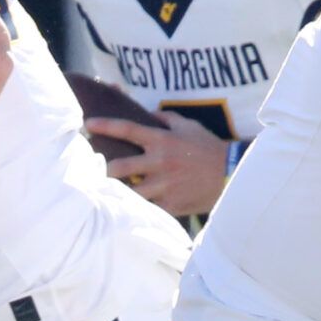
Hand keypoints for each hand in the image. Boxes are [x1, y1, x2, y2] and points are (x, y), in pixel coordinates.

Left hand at [88, 111, 230, 216]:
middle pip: (118, 167)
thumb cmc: (210, 148)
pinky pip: (148, 207)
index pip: (127, 130)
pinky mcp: (171, 203)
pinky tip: (138, 207)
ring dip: (124, 191)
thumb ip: (167, 118)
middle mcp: (159, 162)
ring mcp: (164, 185)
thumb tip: (148, 113)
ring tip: (118, 192)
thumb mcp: (190, 126)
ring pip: (130, 191)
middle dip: (107, 170)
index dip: (104, 126)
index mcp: (162, 140)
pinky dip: (143, 206)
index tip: (88, 124)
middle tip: (104, 172)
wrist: (232, 173)